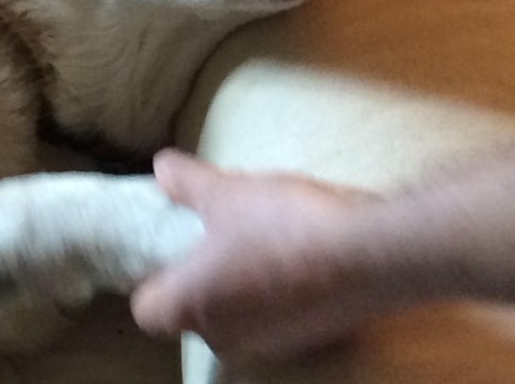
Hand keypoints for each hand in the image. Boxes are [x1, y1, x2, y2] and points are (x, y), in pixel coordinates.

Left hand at [131, 150, 377, 362]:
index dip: (155, 278)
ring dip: (241, 287)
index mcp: (193, 307)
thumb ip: (186, 182)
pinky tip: (297, 259)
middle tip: (221, 236)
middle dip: (203, 280)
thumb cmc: (282, 224)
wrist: (368, 252)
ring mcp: (268, 346)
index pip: (146, 310)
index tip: (175, 248)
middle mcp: (224, 339)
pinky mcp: (306, 342)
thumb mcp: (227, 191)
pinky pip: (274, 319)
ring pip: (236, 318)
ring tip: (263, 240)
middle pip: (193, 314)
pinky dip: (277, 296)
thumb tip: (160, 167)